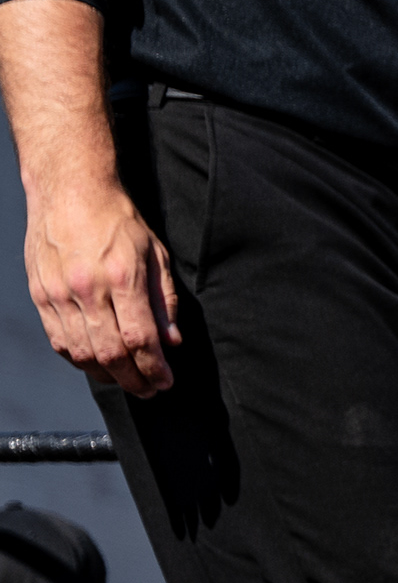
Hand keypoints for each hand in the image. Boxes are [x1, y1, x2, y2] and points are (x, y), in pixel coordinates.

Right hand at [25, 175, 176, 394]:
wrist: (70, 192)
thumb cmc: (117, 220)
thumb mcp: (155, 254)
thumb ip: (164, 301)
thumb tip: (171, 342)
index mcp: (122, 277)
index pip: (140, 339)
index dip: (154, 368)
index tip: (165, 382)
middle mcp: (88, 289)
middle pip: (110, 353)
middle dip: (133, 380)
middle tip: (149, 390)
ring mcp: (59, 294)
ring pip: (81, 353)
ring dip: (106, 375)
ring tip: (125, 381)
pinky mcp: (41, 295)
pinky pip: (59, 340)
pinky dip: (78, 359)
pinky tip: (96, 364)